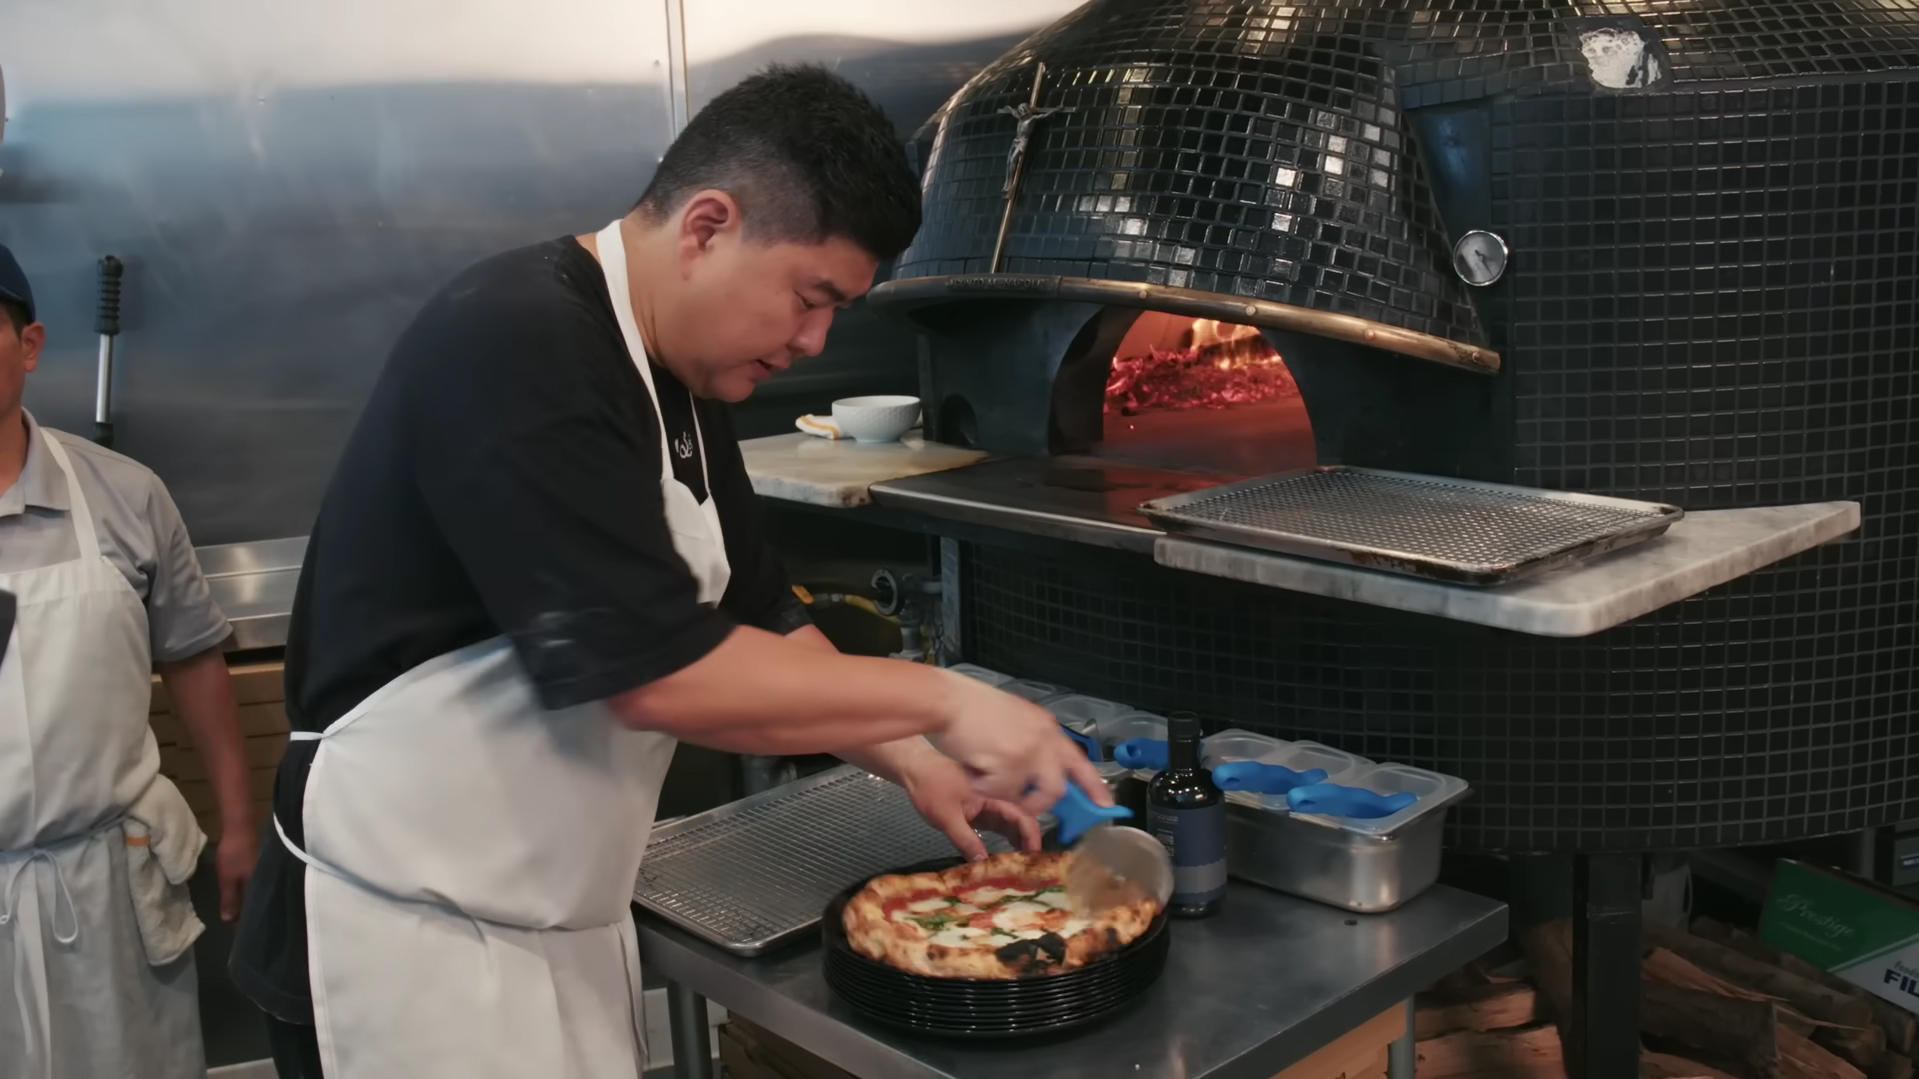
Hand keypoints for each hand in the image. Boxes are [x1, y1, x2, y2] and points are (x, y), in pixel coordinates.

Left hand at [215, 823, 258, 921]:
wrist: (241, 827)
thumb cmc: (234, 854)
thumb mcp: (227, 879)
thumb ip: (229, 899)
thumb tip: (229, 920)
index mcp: (258, 888)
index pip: (253, 911)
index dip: (245, 923)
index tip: (241, 935)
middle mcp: (265, 883)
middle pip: (258, 904)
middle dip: (250, 915)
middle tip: (242, 927)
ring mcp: (265, 874)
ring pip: (258, 894)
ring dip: (251, 904)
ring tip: (244, 914)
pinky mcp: (262, 868)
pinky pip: (258, 886)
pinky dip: (252, 893)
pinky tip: (247, 895)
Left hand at [899, 751, 1041, 861]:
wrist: (915, 770)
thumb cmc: (931, 787)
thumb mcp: (946, 817)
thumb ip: (966, 840)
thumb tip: (983, 864)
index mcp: (994, 792)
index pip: (1022, 814)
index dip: (1031, 836)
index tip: (1033, 857)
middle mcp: (998, 797)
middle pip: (1022, 820)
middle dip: (1029, 842)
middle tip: (1029, 866)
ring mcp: (991, 805)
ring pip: (1013, 824)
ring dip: (1019, 842)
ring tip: (1021, 865)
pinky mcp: (983, 811)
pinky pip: (1001, 826)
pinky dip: (1007, 839)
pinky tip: (1009, 856)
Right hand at [933, 673, 1111, 815]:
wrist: (949, 701)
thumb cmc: (972, 707)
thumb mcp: (1015, 718)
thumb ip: (1032, 741)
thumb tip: (1039, 770)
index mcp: (1046, 727)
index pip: (1078, 761)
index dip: (1094, 786)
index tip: (1106, 805)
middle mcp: (1043, 740)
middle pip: (1055, 788)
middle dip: (1038, 803)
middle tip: (1022, 803)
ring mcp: (1028, 754)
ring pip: (1024, 795)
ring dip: (1003, 792)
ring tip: (984, 774)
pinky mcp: (1009, 766)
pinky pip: (1001, 793)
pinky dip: (984, 787)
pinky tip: (973, 769)